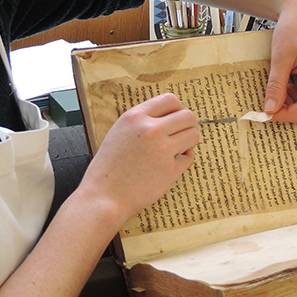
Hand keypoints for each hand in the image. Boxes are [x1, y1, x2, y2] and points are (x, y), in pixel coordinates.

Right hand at [81, 93, 198, 224]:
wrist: (103, 197)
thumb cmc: (107, 169)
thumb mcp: (118, 133)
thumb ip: (140, 123)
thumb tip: (165, 117)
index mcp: (135, 117)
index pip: (169, 99)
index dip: (177, 109)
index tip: (176, 118)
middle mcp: (150, 130)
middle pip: (187, 115)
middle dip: (188, 125)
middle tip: (181, 135)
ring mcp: (162, 150)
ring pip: (193, 135)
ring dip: (189, 141)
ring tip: (178, 149)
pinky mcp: (170, 170)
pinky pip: (189, 158)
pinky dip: (184, 160)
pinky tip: (171, 164)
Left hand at [263, 0, 296, 122]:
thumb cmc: (294, 27)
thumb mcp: (280, 58)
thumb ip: (276, 86)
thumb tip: (270, 108)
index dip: (287, 115)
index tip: (268, 113)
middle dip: (291, 112)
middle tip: (270, 106)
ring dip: (293, 104)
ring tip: (276, 91)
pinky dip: (296, 95)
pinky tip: (284, 85)